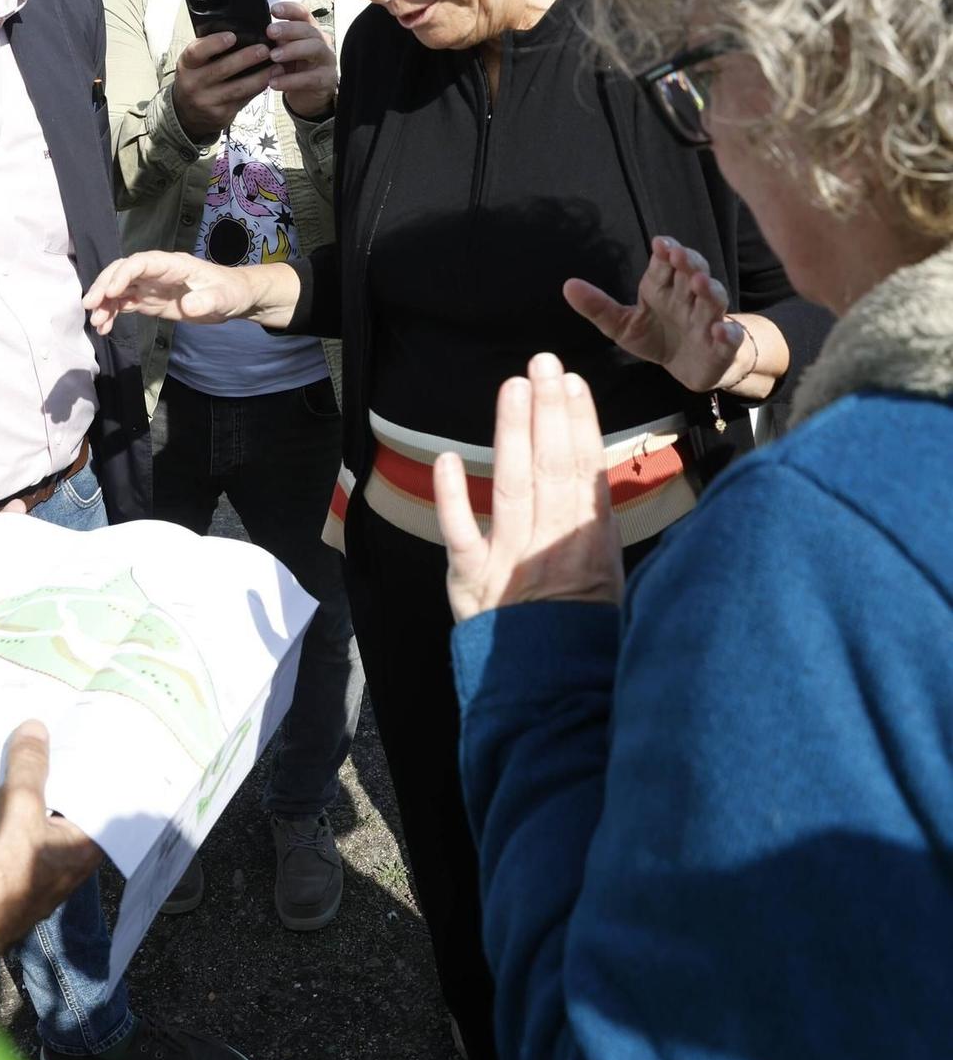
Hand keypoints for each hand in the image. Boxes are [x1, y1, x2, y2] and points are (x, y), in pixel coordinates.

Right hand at [0, 720, 102, 954]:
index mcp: (86, 847)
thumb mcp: (15, 805)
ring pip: (45, 814)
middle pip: (73, 802)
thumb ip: (30, 765)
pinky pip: (22, 827)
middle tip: (60, 730)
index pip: (104, 796)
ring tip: (31, 746)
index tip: (96, 733)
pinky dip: (17, 805)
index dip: (99, 763)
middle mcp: (70, 859)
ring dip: (36, 786)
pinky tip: (5, 782)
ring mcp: (39, 866)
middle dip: (64, 769)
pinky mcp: (11, 869)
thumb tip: (37, 729)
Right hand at [83, 248, 298, 334]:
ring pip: (119, 288)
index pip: (141, 262)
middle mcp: (156, 272)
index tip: (111, 293)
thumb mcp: (223, 298)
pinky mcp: (149, 301)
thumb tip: (189, 306)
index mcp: (172, 264)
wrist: (233, 299)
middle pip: (122, 271)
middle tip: (89, 305)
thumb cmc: (230, 292)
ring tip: (97, 323)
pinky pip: (125, 303)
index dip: (123, 274)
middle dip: (104, 285)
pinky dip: (112, 313)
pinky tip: (105, 327)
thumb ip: (207, 300)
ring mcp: (150, 286)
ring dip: (104, 302)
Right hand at [172, 30, 279, 143]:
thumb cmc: (196, 78)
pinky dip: (258, 89)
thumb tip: (243, 33)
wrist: (187, 113)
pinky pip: (243, 100)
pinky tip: (270, 80)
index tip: (232, 36)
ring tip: (277, 67)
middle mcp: (193, 83)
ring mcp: (207, 101)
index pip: (196, 52)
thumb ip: (209, 50)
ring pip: (238, 88)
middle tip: (265, 49)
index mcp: (186, 65)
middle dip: (246, 58)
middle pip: (222, 69)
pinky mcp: (220, 114)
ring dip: (260, 77)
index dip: (214, 44)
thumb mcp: (194, 63)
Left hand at [268, 0, 337, 119]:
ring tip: (273, 56)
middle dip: (289, 29)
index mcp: (309, 31)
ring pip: (314, 48)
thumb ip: (275, 41)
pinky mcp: (326, 80)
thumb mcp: (283, 52)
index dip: (290, 9)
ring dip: (292, 50)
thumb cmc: (294, 69)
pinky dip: (291, 80)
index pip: (303, 14)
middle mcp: (321, 42)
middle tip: (270, 32)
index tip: (273, 9)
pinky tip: (274, 82)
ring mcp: (326, 60)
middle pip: (309, 29)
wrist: (307, 96)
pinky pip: (310, 78)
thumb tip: (253, 31)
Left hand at [434, 354, 621, 621]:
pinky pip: (460, 533)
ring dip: (513, 431)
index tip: (574, 384)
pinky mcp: (472, 580)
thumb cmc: (580, 639)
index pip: (586, 471)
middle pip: (551, 466)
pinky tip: (448, 457)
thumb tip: (592, 485)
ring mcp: (510, 559)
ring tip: (514, 387)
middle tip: (543, 363)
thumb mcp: (612, 587)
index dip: (580, 424)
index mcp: (592, 545)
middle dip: (548, 411)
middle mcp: (553, 543)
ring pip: (512, 484)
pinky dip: (452, 496)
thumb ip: (596, 535)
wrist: (552, 696)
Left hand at [563, 236, 742, 392]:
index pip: (665, 263)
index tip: (660, 243)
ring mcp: (708, 319)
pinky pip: (729, 337)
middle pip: (693, 272)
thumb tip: (568, 286)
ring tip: (702, 283)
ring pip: (713, 298)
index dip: (666, 251)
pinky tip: (720, 330)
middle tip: (679, 255)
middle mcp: (688, 297)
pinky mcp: (721, 346)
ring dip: (710, 289)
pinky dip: (727, 332)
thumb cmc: (656, 337)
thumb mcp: (622, 325)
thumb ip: (598, 307)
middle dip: (689, 262)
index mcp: (663, 287)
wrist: (686, 366)